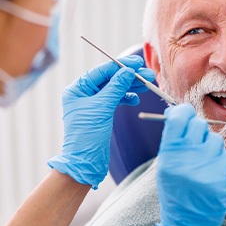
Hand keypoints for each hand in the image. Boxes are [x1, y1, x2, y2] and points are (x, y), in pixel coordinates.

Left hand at [48, 55, 154, 188]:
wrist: (86, 162)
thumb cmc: (87, 135)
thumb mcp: (102, 107)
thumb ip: (116, 87)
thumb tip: (128, 71)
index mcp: (77, 89)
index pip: (102, 71)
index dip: (120, 66)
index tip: (137, 63)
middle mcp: (84, 94)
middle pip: (110, 79)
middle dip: (129, 76)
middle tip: (147, 74)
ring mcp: (93, 103)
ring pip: (115, 89)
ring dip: (131, 86)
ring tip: (147, 85)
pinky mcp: (101, 113)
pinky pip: (116, 100)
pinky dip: (127, 98)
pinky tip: (135, 99)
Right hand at [155, 104, 225, 225]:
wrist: (187, 224)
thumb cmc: (175, 191)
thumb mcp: (165, 166)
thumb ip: (172, 140)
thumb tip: (178, 112)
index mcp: (168, 154)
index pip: (179, 118)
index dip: (183, 111)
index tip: (186, 113)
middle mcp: (186, 158)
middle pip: (199, 124)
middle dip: (198, 130)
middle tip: (196, 141)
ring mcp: (206, 167)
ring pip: (215, 139)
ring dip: (211, 146)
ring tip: (204, 162)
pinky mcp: (222, 177)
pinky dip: (221, 160)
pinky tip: (213, 171)